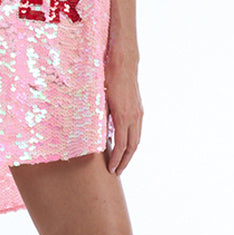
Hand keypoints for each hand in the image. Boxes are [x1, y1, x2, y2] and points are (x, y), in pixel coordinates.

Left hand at [104, 56, 142, 175]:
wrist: (124, 62)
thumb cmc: (108, 78)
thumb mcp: (99, 99)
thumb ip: (99, 118)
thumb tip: (94, 135)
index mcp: (123, 116)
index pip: (121, 145)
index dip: (117, 159)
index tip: (111, 169)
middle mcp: (134, 116)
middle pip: (132, 146)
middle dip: (125, 161)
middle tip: (117, 172)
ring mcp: (138, 112)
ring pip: (137, 139)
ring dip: (129, 153)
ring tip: (121, 162)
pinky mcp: (139, 109)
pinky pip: (137, 130)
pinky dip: (131, 141)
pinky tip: (123, 143)